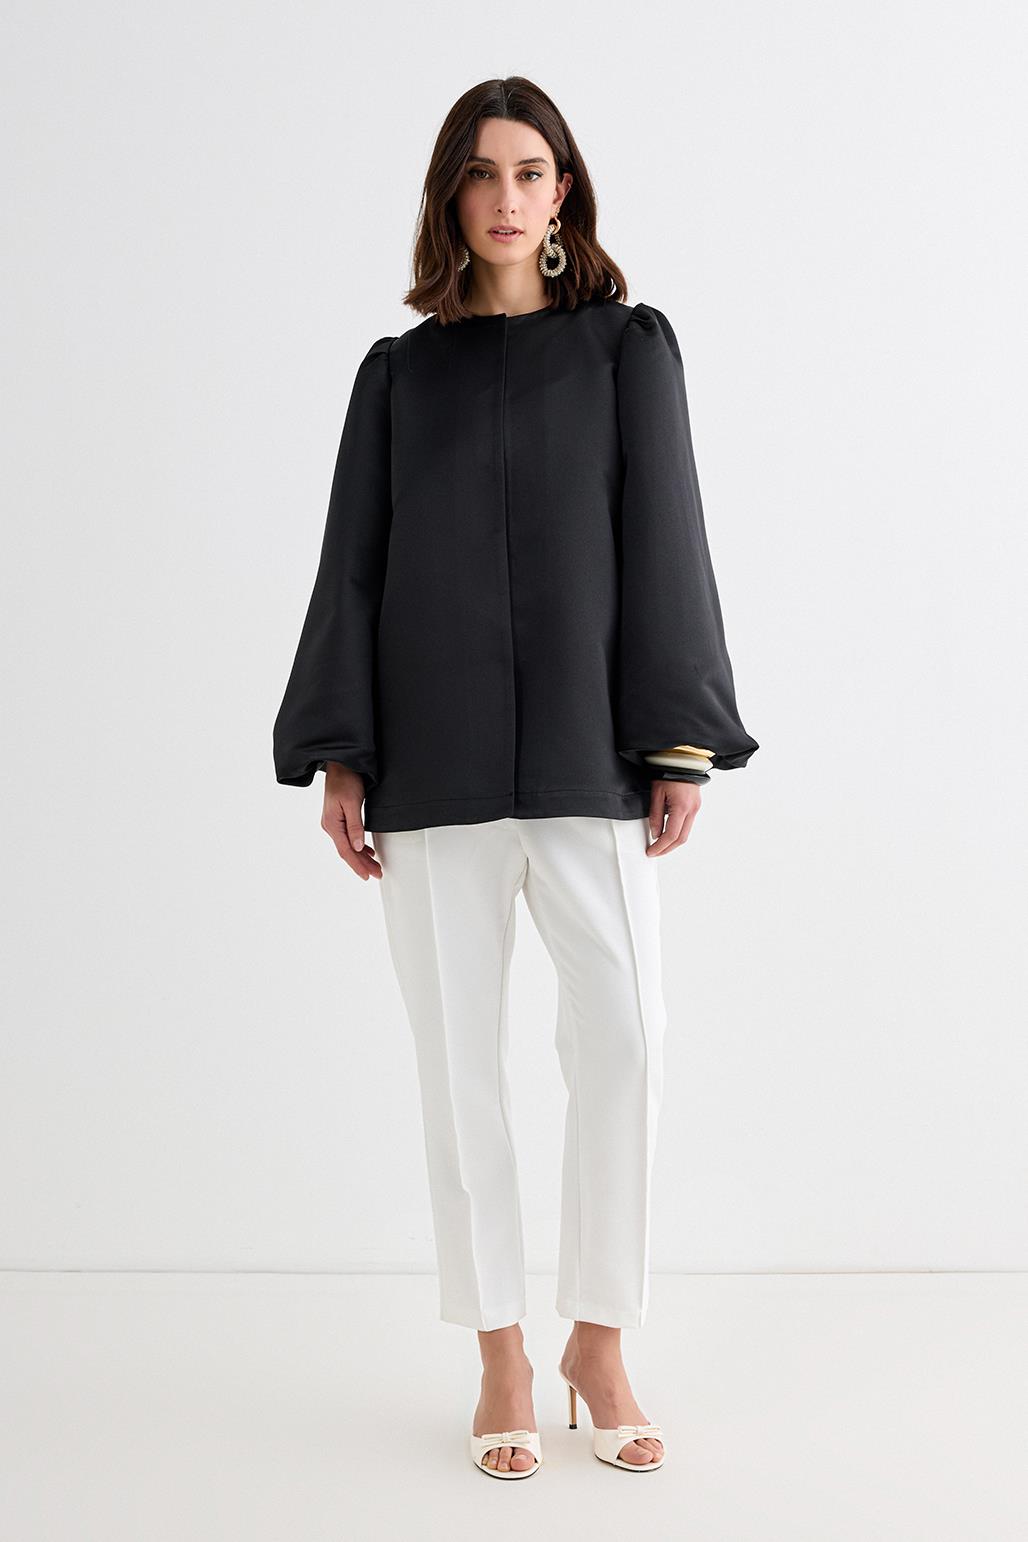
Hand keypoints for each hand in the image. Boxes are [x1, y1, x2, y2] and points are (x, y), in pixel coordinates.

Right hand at [321, 762, 382, 879]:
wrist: (340, 765)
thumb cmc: (345, 779)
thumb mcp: (352, 802)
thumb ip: (355, 826)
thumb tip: (358, 847)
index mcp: (332, 824)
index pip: (346, 851)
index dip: (357, 865)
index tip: (368, 875)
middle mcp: (331, 826)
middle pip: (347, 851)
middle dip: (361, 864)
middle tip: (376, 873)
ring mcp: (334, 823)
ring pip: (348, 846)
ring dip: (361, 857)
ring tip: (373, 866)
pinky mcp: (339, 818)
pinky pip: (348, 838)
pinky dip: (358, 846)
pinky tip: (366, 851)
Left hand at [646, 778, 701, 855]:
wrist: (683, 760)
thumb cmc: (668, 772)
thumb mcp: (656, 793)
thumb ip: (655, 815)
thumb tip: (655, 833)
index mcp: (681, 807)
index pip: (671, 835)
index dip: (660, 847)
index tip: (651, 852)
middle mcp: (692, 810)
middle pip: (681, 839)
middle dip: (667, 849)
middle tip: (655, 853)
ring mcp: (696, 808)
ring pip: (686, 834)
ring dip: (673, 842)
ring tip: (660, 846)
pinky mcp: (696, 806)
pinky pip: (687, 825)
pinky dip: (678, 833)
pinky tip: (668, 834)